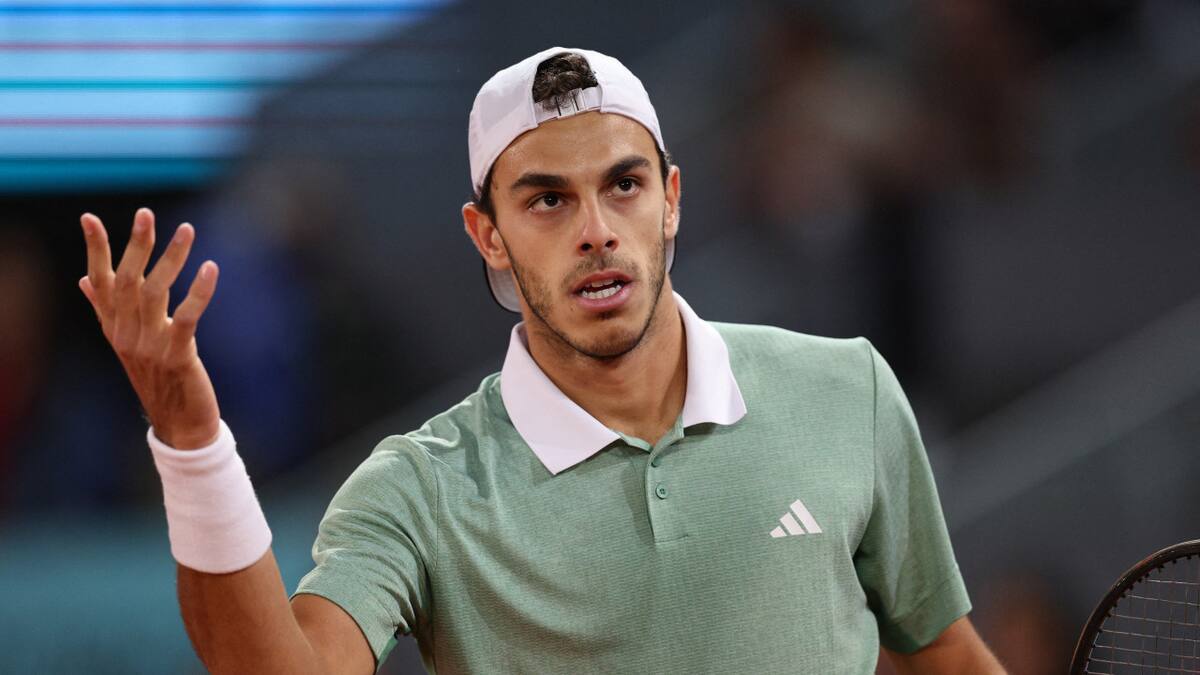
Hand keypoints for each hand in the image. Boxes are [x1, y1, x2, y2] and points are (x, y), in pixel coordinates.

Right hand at [79, 208, 221, 448]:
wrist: (179, 423)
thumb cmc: (158, 377)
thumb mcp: (127, 342)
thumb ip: (106, 309)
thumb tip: (84, 279)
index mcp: (113, 327)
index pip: (99, 281)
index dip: (95, 249)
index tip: (89, 217)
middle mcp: (125, 334)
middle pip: (128, 281)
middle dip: (136, 245)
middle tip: (146, 213)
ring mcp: (149, 346)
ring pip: (156, 294)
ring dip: (172, 259)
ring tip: (187, 230)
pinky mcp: (177, 357)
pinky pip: (187, 318)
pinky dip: (199, 292)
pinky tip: (210, 268)